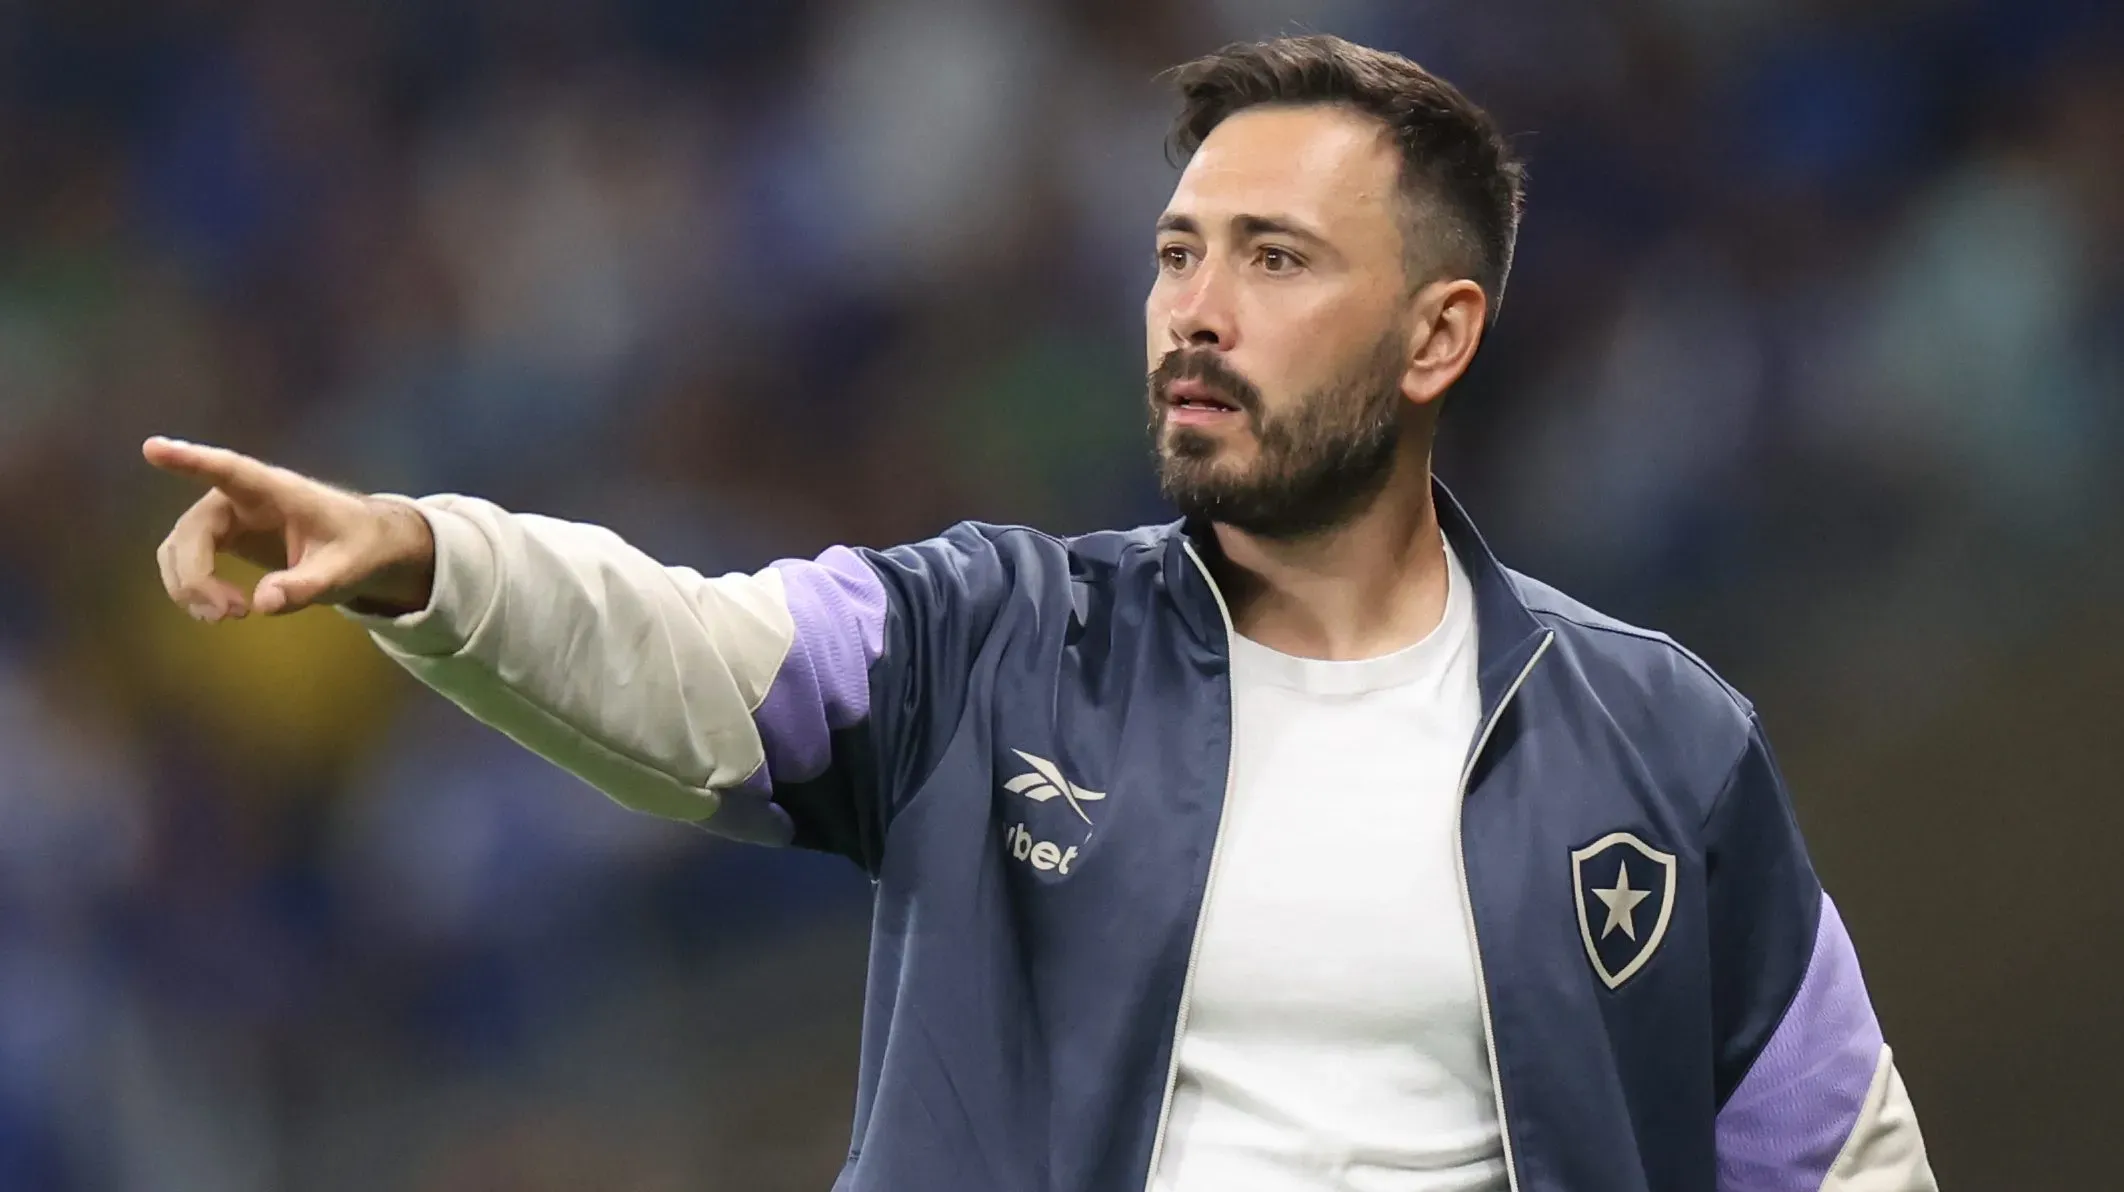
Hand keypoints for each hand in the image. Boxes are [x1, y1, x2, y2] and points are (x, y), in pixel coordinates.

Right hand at [144, 437, 435, 620]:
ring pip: (180, 547)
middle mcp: (240, 497)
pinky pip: (187, 559)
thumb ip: (309, 586)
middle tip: (229, 615)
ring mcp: (226, 516)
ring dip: (190, 586)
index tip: (153, 448)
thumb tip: (262, 603)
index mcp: (275, 490)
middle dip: (196, 576)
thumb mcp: (345, 570)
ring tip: (229, 616)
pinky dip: (193, 588)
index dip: (191, 459)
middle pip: (193, 529)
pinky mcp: (222, 536)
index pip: (228, 470)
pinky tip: (221, 611)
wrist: (364, 547)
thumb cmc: (358, 546)